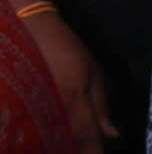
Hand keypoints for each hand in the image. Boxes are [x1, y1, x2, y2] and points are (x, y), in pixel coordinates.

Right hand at [20, 11, 118, 153]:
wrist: (30, 29)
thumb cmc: (66, 48)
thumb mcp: (92, 71)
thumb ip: (101, 105)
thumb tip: (113, 135)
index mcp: (75, 99)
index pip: (88, 138)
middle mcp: (53, 108)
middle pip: (65, 144)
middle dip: (75, 150)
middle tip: (86, 151)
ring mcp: (33, 107)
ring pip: (46, 139)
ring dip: (57, 145)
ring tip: (67, 146)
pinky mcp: (17, 105)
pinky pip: (29, 131)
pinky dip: (39, 138)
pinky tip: (46, 141)